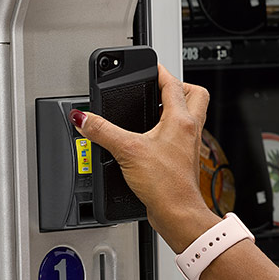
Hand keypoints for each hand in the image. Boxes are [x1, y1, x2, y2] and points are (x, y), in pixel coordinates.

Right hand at [70, 64, 219, 252]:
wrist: (177, 213)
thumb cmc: (165, 185)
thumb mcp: (126, 151)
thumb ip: (102, 131)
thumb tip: (83, 118)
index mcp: (181, 120)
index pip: (173, 84)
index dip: (160, 71)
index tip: (150, 66)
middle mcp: (190, 130)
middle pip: (194, 95)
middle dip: (178, 87)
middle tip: (160, 87)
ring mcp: (189, 145)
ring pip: (190, 115)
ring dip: (175, 108)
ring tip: (155, 109)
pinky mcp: (183, 160)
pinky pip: (181, 136)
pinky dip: (169, 130)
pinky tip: (152, 139)